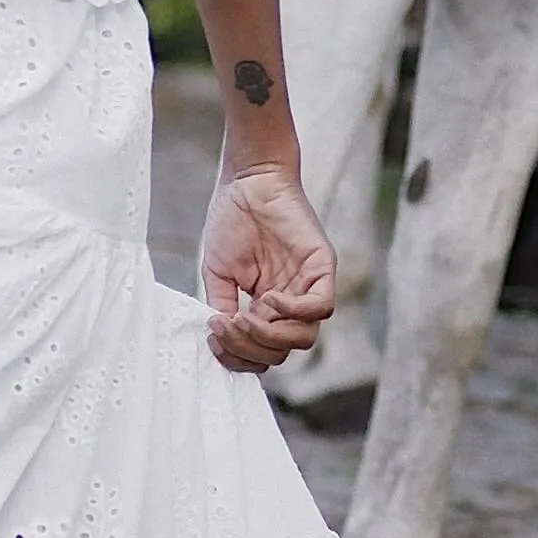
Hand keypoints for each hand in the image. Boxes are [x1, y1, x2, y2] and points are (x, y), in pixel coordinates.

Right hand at [202, 165, 335, 371]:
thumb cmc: (232, 220)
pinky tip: (267, 300)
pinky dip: (294, 313)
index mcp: (268, 307)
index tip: (214, 339)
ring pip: (304, 337)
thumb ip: (223, 306)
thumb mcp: (218, 273)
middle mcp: (291, 302)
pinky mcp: (322, 268)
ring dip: (269, 336)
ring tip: (243, 317)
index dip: (239, 355)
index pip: (264, 351)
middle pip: (283, 350)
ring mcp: (308, 287)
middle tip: (225, 327)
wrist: (247, 182)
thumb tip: (220, 342)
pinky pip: (321, 307)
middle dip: (250, 347)